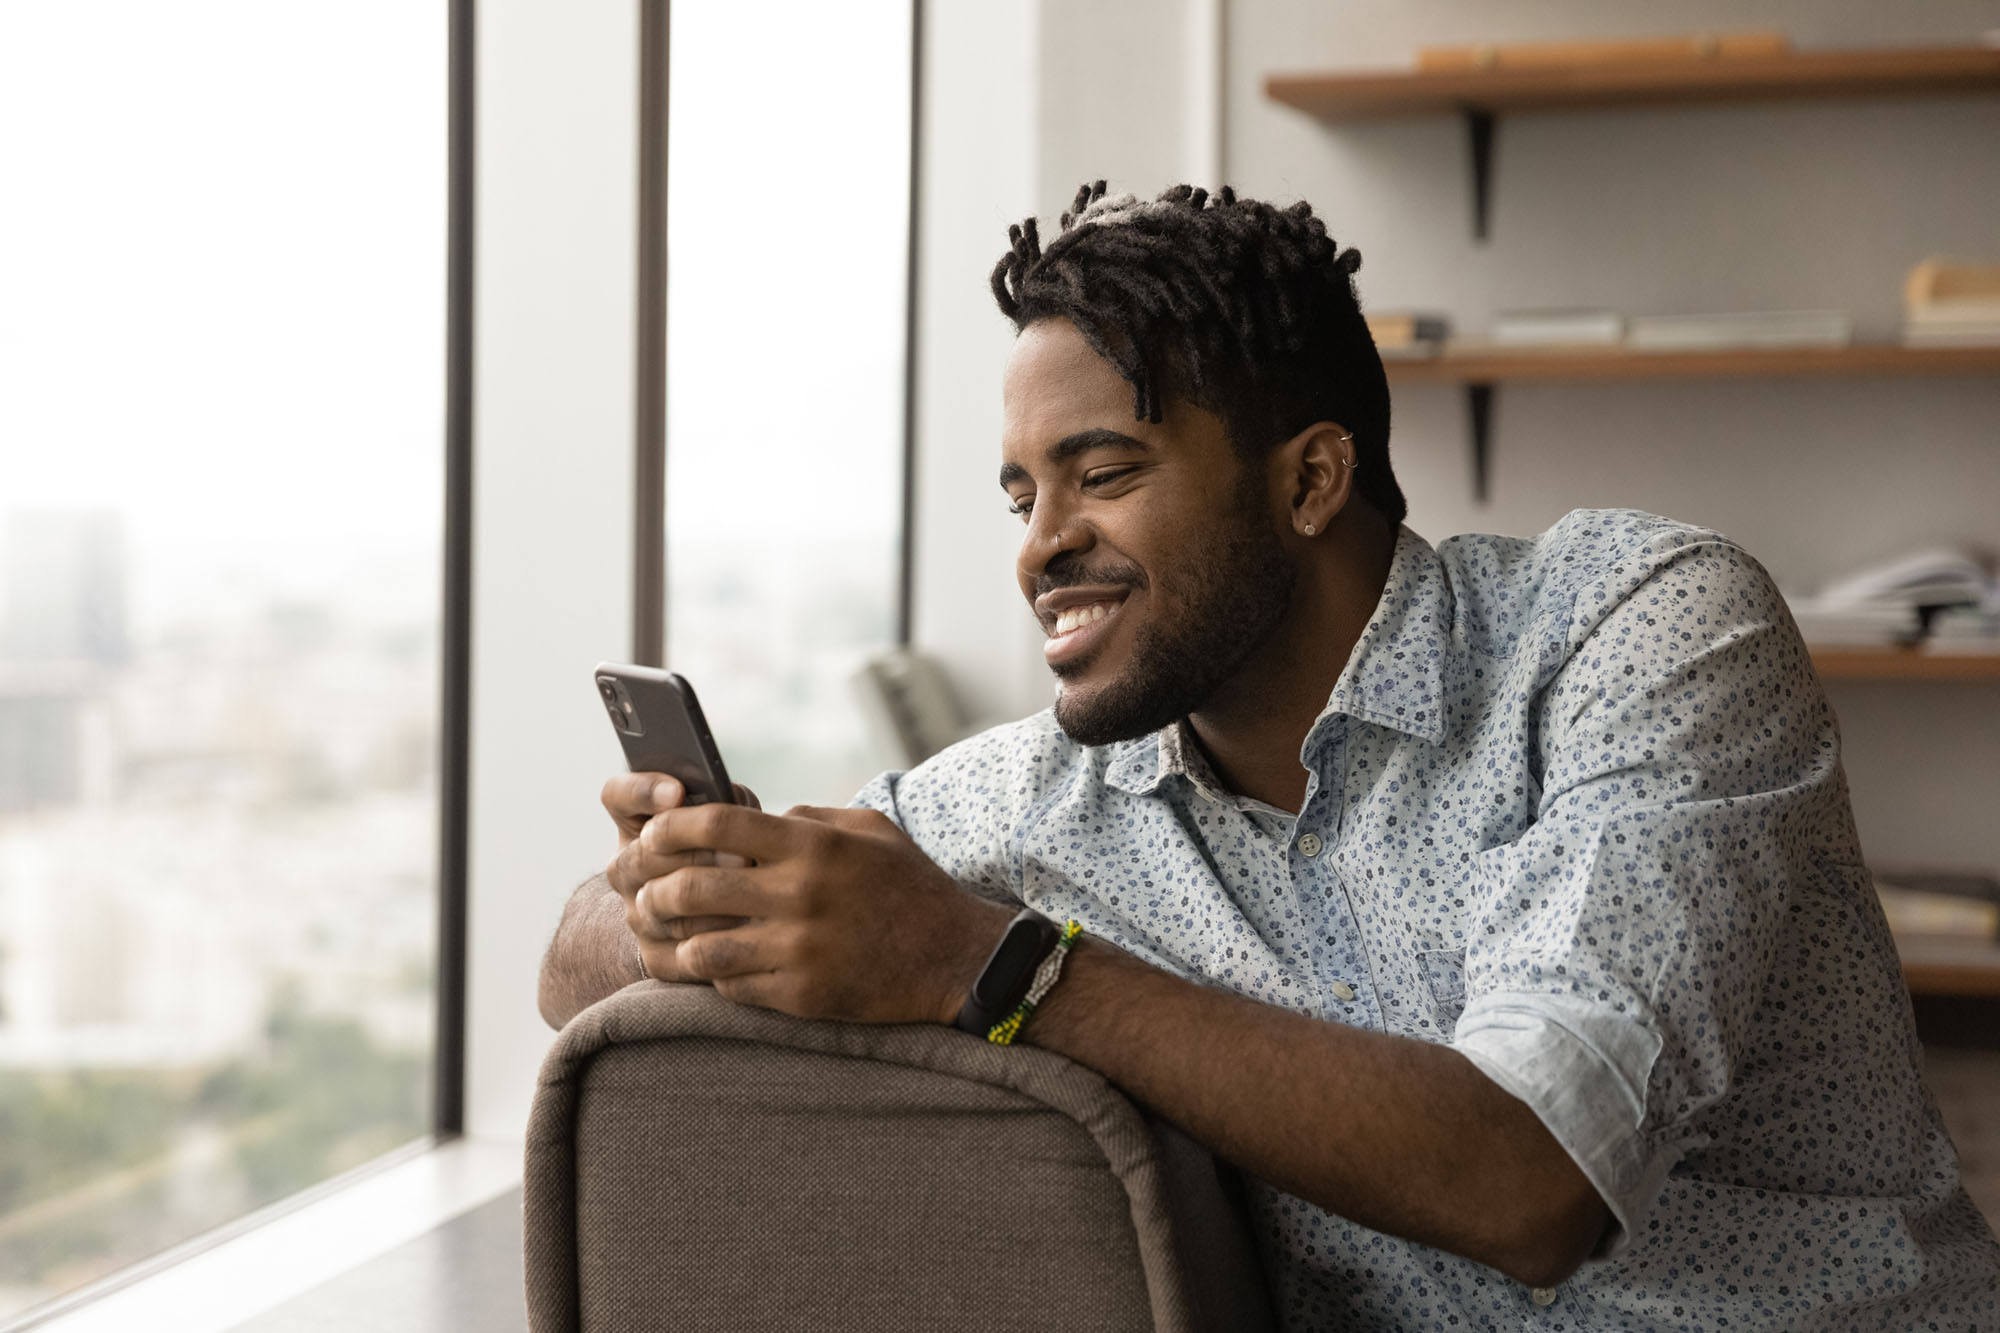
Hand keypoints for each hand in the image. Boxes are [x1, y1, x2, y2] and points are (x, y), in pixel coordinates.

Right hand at [601, 772, 760, 980]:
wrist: (724, 918)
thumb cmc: (733, 853)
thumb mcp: (732, 820)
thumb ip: (726, 802)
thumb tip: (730, 800)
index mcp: (638, 824)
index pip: (619, 795)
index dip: (642, 791)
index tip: (679, 792)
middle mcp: (627, 869)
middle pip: (643, 856)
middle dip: (695, 853)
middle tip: (740, 855)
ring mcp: (637, 914)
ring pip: (660, 906)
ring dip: (707, 898)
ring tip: (749, 889)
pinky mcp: (656, 956)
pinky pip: (679, 950)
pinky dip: (714, 937)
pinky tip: (745, 926)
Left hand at [632, 802, 1015, 1024]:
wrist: (957, 959)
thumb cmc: (911, 887)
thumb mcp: (870, 830)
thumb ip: (810, 816)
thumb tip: (756, 816)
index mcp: (813, 845)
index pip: (718, 824)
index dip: (672, 827)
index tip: (655, 834)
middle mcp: (801, 895)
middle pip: (694, 886)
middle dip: (655, 888)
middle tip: (646, 890)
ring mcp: (799, 950)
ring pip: (701, 946)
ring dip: (674, 940)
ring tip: (667, 933)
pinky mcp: (801, 995)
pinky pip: (730, 986)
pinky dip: (712, 973)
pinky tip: (712, 962)